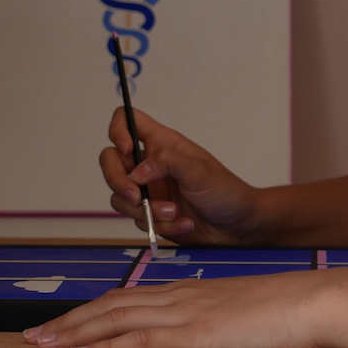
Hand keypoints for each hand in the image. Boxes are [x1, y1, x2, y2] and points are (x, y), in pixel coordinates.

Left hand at [25, 267, 331, 347]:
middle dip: (70, 320)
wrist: (315, 302)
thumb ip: (218, 321)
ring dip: (74, 332)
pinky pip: (140, 341)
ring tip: (43, 344)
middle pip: (111, 306)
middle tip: (36, 335)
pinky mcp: (195, 335)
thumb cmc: (290, 312)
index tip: (67, 322)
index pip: (129, 299)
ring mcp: (185, 314)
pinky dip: (106, 347)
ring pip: (115, 320)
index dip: (93, 310)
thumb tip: (206, 335)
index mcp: (191, 293)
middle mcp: (180, 298)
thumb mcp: (244, 313)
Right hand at [100, 108, 266, 244]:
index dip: (119, 130)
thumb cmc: (225, 191)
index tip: (127, 150)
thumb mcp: (200, 171)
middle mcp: (150, 164)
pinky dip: (158, 226)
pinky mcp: (150, 214)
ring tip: (174, 213)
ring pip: (120, 196)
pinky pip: (136, 219)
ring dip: (145, 210)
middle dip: (118, 181)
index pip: (128, 120)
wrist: (237, 228)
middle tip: (137, 197)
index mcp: (162, 143)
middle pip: (111, 161)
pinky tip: (183, 224)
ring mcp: (148, 190)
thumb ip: (168, 163)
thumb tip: (137, 172)